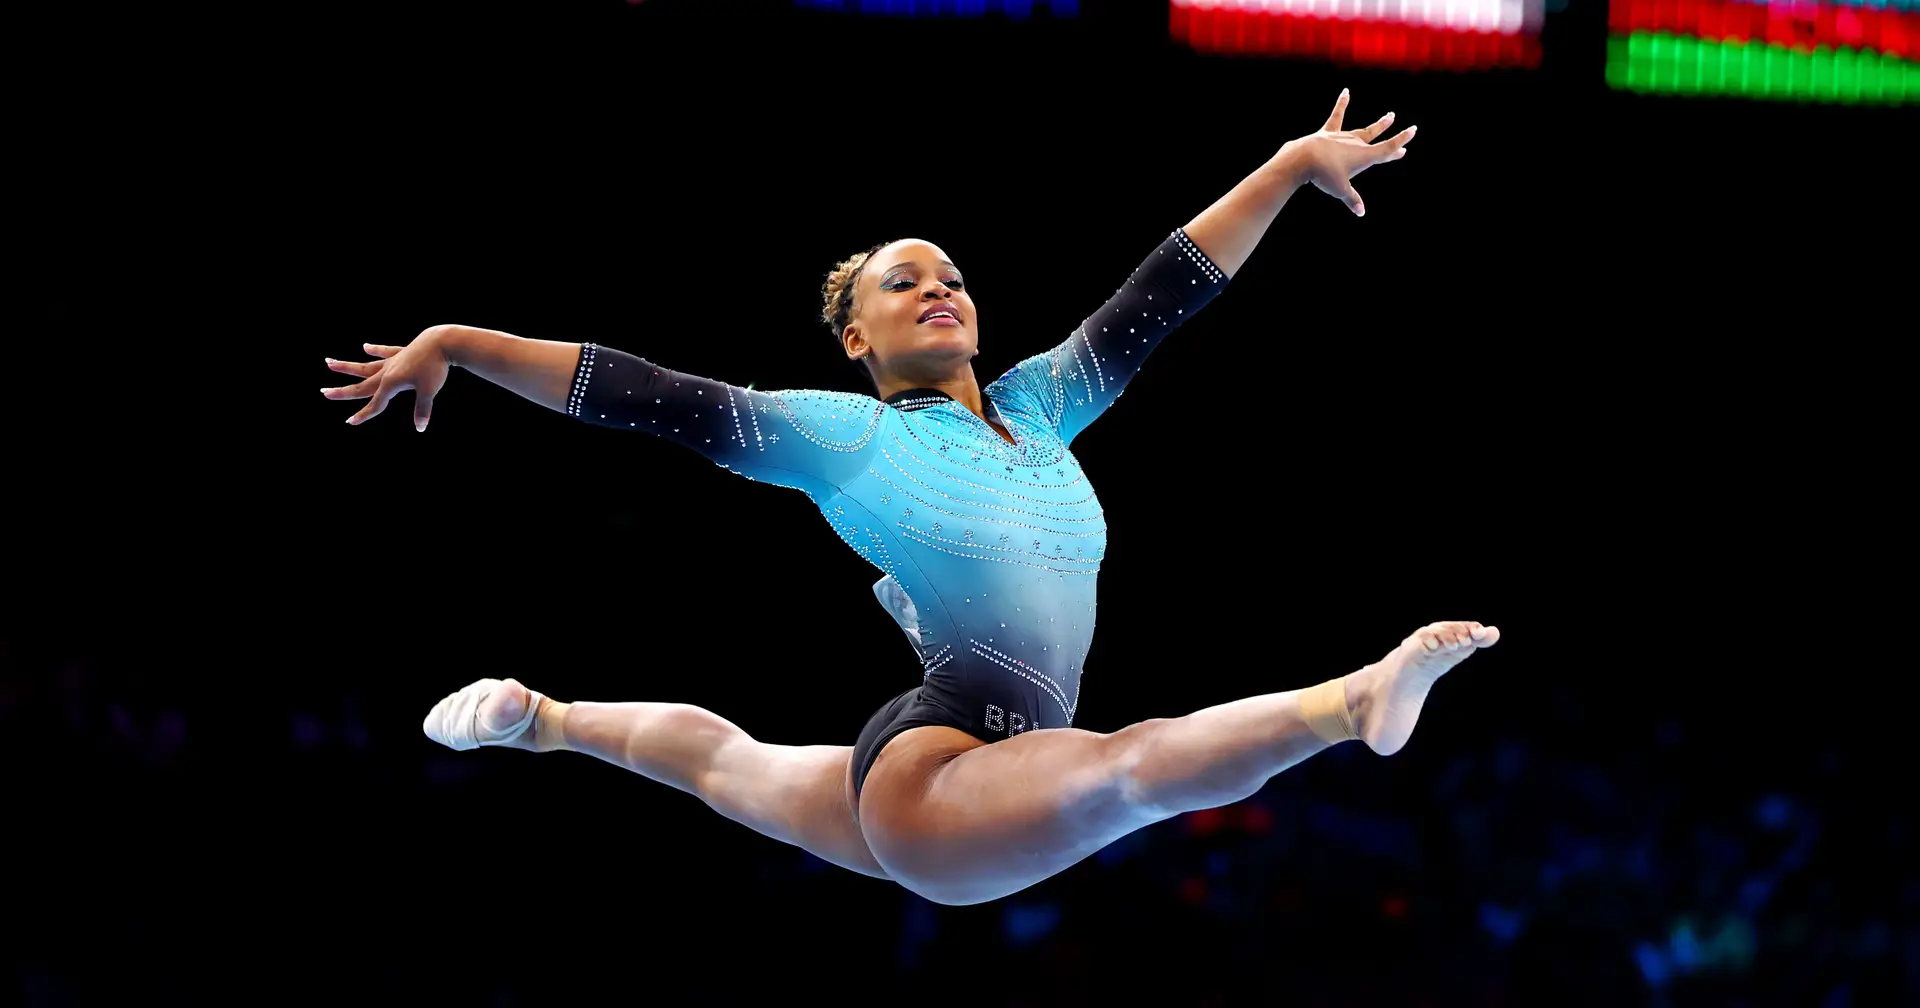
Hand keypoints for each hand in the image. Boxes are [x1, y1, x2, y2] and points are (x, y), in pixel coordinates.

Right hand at [321, 327, 453, 430]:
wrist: (441, 342)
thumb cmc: (435, 367)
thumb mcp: (429, 391)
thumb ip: (422, 409)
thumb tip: (420, 428)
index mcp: (390, 384)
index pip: (375, 404)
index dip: (363, 415)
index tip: (349, 422)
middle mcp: (386, 373)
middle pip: (361, 386)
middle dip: (342, 392)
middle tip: (323, 392)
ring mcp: (392, 361)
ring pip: (365, 366)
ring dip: (347, 367)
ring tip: (329, 362)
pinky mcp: (401, 352)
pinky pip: (385, 352)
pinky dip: (375, 350)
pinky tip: (365, 347)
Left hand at [1277, 89, 1416, 217]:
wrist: (1303, 158)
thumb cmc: (1324, 176)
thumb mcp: (1340, 190)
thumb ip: (1352, 200)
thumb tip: (1361, 213)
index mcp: (1364, 157)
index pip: (1387, 149)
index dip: (1401, 141)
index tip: (1413, 130)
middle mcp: (1357, 144)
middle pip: (1378, 139)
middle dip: (1392, 135)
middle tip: (1405, 128)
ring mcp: (1343, 136)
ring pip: (1363, 130)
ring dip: (1378, 125)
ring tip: (1389, 116)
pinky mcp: (1328, 132)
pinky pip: (1337, 116)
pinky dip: (1342, 103)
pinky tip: (1345, 91)